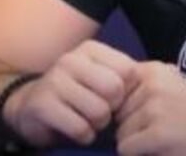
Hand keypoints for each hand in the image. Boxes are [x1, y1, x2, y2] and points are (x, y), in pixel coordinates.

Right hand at [4, 39, 136, 147]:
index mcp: (91, 49)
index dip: (128, 89)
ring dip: (100, 124)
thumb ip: (123, 75)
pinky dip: (86, 136)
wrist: (31, 105)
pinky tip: (81, 132)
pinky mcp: (42, 105)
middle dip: (115, 107)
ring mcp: (54, 80)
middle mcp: (71, 59)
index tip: (118, 97)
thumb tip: (153, 80)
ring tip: (92, 121)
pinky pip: (80, 128)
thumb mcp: (100, 74)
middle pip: (114, 88)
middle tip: (106, 111)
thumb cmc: (78, 90)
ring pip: (98, 110)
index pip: (128, 69)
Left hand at [116, 61, 185, 155]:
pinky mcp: (158, 133)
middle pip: (116, 112)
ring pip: (120, 133)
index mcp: (154, 69)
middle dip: (129, 124)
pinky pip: (126, 148)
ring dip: (134, 141)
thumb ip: (142, 83)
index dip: (123, 105)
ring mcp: (156, 108)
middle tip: (156, 126)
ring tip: (160, 137)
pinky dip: (138, 154)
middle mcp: (153, 83)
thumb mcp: (170, 84)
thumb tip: (106, 93)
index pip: (115, 88)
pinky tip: (159, 148)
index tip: (138, 111)